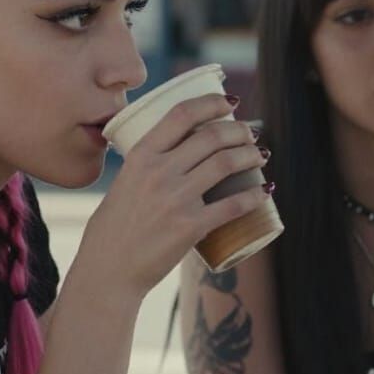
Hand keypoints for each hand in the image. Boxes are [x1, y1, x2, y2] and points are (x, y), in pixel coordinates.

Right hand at [80, 94, 269, 296]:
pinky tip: (265, 190)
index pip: (181, 114)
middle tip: (251, 134)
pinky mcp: (190, 226)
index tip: (230, 102)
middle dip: (240, 130)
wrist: (108, 271)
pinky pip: (233, 205)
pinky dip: (255, 195)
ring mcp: (175, 198)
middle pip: (212, 136)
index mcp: (140, 155)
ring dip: (252, 155)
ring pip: (227, 163)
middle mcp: (158, 171)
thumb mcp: (123, 183)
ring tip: (260, 155)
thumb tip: (176, 151)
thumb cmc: (113, 229)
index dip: (212, 102)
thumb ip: (147, 165)